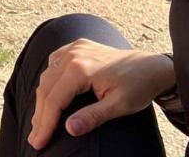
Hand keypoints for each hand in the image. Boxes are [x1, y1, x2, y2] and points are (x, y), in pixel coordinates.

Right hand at [28, 39, 174, 149]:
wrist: (152, 66)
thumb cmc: (138, 87)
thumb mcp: (119, 106)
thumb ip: (93, 117)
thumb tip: (69, 129)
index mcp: (81, 68)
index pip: (54, 99)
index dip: (45, 123)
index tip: (39, 142)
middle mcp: (73, 54)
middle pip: (46, 88)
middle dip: (40, 115)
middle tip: (35, 138)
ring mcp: (74, 48)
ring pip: (47, 76)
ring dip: (43, 99)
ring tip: (40, 122)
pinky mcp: (77, 46)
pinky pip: (54, 63)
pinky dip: (48, 81)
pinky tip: (48, 95)